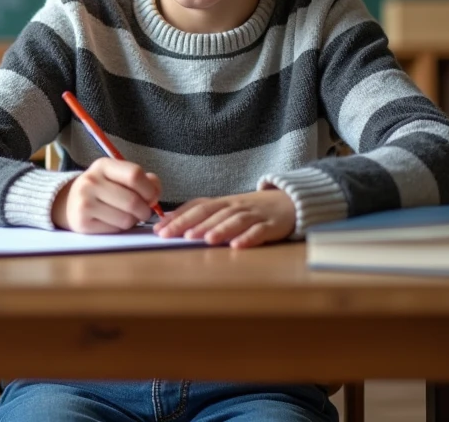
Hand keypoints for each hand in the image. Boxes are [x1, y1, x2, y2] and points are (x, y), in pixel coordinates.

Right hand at [51, 158, 161, 233]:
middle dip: (145, 210)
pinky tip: (113, 221)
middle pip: (133, 200)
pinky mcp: (83, 223)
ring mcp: (85, 203)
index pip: (134, 175)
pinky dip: (120, 228)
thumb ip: (142, 180)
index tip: (152, 197)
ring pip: (126, 219)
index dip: (149, 189)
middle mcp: (91, 182)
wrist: (69, 203)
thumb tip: (155, 191)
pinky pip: (115, 230)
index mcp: (103, 165)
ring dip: (133, 221)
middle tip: (142, 212)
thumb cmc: (102, 189)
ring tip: (126, 216)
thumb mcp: (118, 176)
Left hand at [153, 189, 295, 247]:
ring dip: (218, 229)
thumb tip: (169, 222)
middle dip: (190, 223)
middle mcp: (235, 206)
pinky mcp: (271, 226)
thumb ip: (201, 214)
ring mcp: (254, 215)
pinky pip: (259, 232)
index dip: (177, 217)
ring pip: (234, 221)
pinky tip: (237, 246)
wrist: (289, 202)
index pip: (196, 207)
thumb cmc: (250, 210)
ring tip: (204, 240)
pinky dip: (248, 238)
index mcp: (222, 203)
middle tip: (173, 235)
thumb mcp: (225, 208)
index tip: (159, 229)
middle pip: (211, 213)